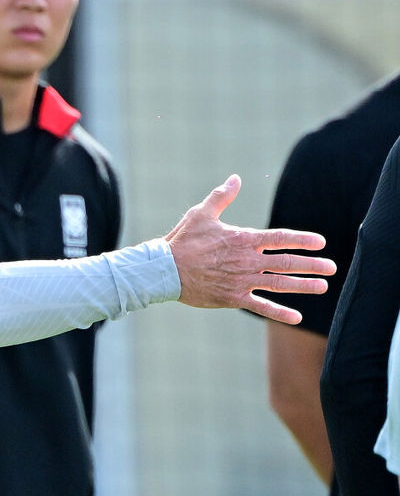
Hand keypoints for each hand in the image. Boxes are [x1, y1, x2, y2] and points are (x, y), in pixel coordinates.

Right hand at [166, 175, 335, 323]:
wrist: (164, 271)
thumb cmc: (182, 241)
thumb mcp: (201, 214)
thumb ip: (222, 196)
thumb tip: (236, 178)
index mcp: (242, 239)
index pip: (279, 238)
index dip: (302, 240)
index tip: (320, 242)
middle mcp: (247, 260)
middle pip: (286, 262)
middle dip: (311, 264)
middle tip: (331, 267)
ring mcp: (241, 280)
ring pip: (279, 283)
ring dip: (303, 285)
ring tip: (322, 286)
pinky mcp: (232, 298)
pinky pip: (260, 306)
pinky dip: (279, 312)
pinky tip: (297, 317)